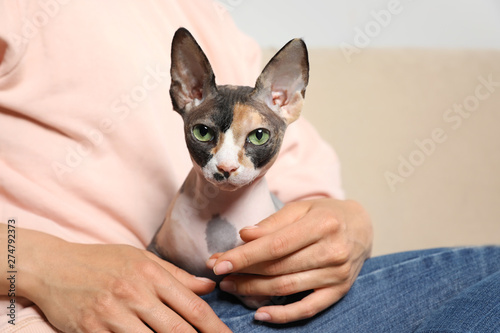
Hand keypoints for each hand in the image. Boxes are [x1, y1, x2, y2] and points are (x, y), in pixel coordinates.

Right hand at [15, 228, 229, 332]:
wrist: (54, 266)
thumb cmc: (102, 260)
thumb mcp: (141, 259)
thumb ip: (177, 275)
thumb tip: (208, 286)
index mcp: (151, 274)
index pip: (192, 307)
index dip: (215, 328)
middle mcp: (135, 294)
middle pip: (177, 330)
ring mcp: (112, 314)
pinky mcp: (91, 330)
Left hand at [206, 198, 372, 323]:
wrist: (362, 226)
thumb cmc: (326, 214)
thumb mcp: (301, 208)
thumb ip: (273, 222)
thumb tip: (245, 235)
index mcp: (322, 225)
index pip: (276, 245)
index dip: (245, 256)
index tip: (219, 261)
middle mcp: (332, 251)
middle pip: (278, 267)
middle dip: (243, 272)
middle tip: (218, 273)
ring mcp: (337, 274)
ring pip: (287, 287)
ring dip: (254, 290)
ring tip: (231, 286)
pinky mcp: (339, 291)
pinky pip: (308, 308)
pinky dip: (283, 315)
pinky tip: (260, 314)